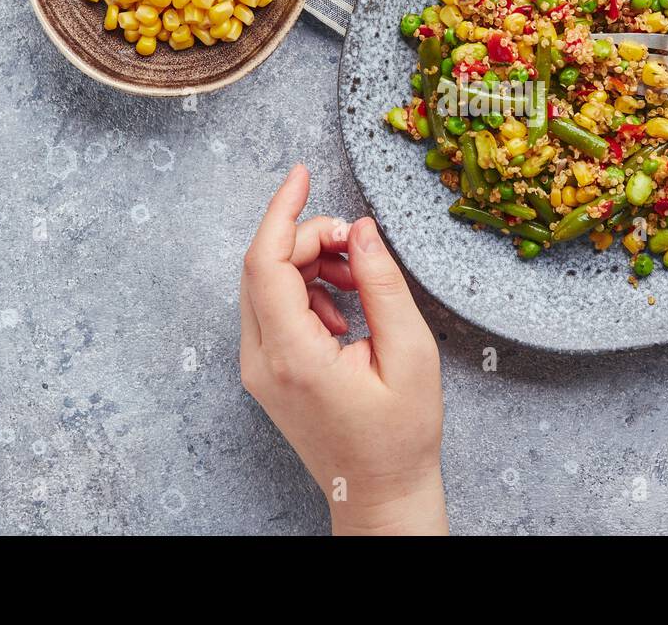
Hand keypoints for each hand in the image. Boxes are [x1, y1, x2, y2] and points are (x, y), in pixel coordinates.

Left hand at [238, 164, 446, 534]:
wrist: (378, 493)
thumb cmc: (400, 435)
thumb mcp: (410, 354)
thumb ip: (383, 284)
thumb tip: (361, 229)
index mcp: (292, 356)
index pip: (266, 261)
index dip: (283, 210)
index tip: (302, 174)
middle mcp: (261, 361)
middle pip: (262, 267)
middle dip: (309, 237)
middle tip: (360, 244)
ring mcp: (257, 369)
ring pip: (265, 285)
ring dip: (311, 264)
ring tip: (362, 283)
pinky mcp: (266, 372)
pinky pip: (273, 309)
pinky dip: (307, 291)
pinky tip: (346, 310)